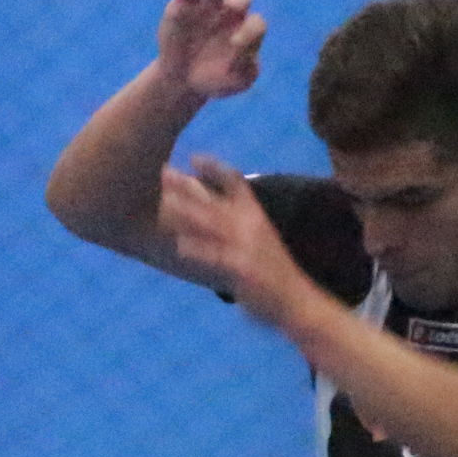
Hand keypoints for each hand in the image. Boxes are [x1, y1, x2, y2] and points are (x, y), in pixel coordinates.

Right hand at [155, 0, 265, 102]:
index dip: (249, 32)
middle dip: (239, 0)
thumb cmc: (215, 80)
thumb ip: (247, 67)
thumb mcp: (237, 82)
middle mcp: (232, 13)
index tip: (235, 45)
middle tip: (230, 7)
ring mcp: (209, 5)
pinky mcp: (186, 2)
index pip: (256, 24)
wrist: (182, 81)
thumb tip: (244, 47)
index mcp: (248, 30)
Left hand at [160, 154, 309, 316]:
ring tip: (163, 201)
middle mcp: (251, 224)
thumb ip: (236, 222)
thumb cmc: (270, 270)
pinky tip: (181, 245)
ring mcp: (246, 245)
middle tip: (163, 172)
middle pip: (214, 199)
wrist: (294, 299)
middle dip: (188, 185)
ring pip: (211, 223)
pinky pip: (217, 255)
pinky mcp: (242, 267)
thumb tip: (210, 208)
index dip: (215, 168)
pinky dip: (199, 249)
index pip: (236, 182)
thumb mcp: (257, 237)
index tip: (194, 157)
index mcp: (255, 213)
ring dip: (187, 211)